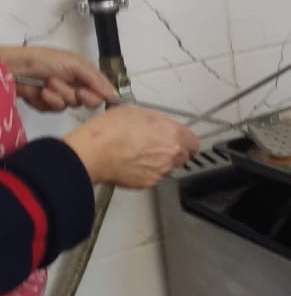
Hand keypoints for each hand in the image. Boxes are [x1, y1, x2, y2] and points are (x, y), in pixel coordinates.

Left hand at [2, 44, 116, 111]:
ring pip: (73, 106)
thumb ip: (96, 80)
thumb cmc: (46, 60)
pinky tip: (42, 92)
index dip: (104, 96)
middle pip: (92, 102)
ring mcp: (63, 96)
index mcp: (86, 74)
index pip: (103, 90)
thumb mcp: (76, 64)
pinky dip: (49, 100)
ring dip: (61, 94)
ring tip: (49, 83)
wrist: (18, 68)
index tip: (101, 96)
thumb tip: (115, 94)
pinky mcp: (49, 105)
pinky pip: (56, 109)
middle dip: (83, 96)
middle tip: (78, 92)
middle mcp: (77, 86)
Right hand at [63, 105, 199, 188]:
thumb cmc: (109, 131)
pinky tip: (131, 163)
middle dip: (173, 151)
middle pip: (183, 156)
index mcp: (172, 133)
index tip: (180, 140)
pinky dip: (145, 172)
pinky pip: (152, 177)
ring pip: (167, 167)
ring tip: (138, 154)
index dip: (186, 141)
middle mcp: (171, 154)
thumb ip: (154, 121)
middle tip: (156, 146)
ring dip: (159, 162)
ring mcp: (160, 171)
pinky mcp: (147, 183)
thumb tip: (155, 125)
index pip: (193, 142)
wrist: (92, 153)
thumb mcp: (135, 112)